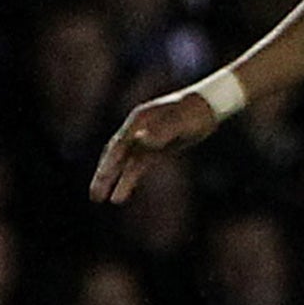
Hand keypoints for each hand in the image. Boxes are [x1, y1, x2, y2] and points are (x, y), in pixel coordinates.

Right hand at [89, 91, 218, 204]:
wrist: (208, 105)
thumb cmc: (195, 112)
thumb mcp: (181, 122)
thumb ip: (162, 130)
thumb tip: (140, 139)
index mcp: (139, 121)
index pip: (119, 146)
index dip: (109, 164)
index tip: (102, 179)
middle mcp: (137, 129)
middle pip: (116, 155)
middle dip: (104, 176)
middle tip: (94, 196)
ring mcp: (145, 138)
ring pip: (126, 162)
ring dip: (115, 180)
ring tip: (104, 199)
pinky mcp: (156, 147)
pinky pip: (138, 164)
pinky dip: (130, 176)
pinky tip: (123, 189)